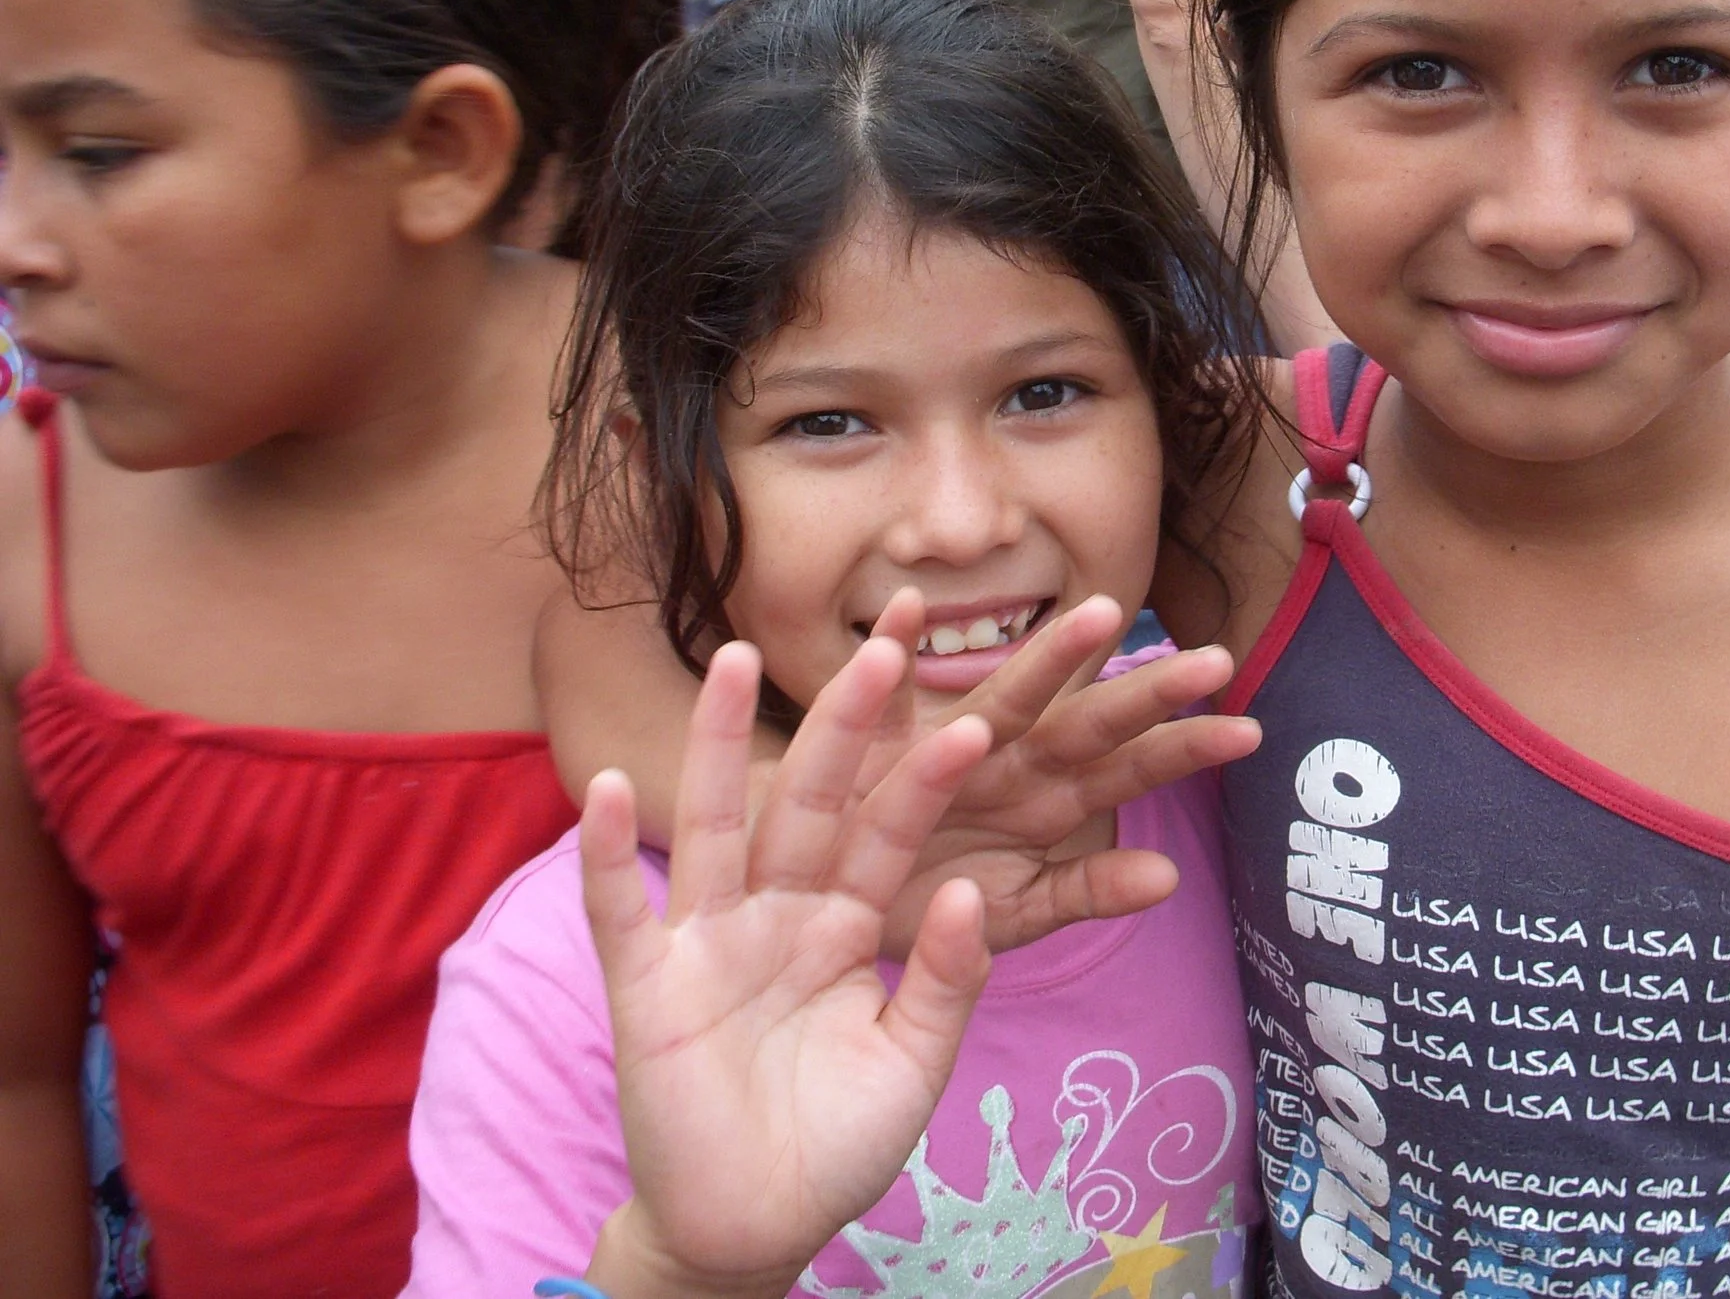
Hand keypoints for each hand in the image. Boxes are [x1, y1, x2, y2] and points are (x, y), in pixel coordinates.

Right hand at [578, 641, 993, 1298]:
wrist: (756, 1232)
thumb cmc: (838, 1144)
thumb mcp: (915, 1064)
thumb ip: (947, 980)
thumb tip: (973, 887)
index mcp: (849, 927)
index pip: (892, 835)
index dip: (925, 781)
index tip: (970, 719)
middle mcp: (779, 915)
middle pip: (811, 804)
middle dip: (842, 730)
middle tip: (879, 649)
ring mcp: (709, 943)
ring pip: (715, 826)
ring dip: (719, 746)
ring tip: (734, 661)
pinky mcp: (647, 987)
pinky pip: (624, 911)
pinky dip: (609, 854)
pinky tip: (604, 786)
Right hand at [883, 592, 1259, 955]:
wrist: (833, 903)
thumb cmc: (932, 900)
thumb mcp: (1015, 910)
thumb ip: (1087, 891)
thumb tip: (1172, 876)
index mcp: (1047, 801)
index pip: (1128, 769)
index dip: (1183, 749)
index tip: (1249, 731)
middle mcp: (1009, 761)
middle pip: (1084, 723)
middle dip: (1143, 694)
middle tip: (1212, 659)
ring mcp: (944, 744)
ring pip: (1005, 697)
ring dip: (1049, 657)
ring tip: (1101, 614)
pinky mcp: (874, 745)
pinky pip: (882, 698)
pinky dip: (891, 650)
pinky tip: (911, 608)